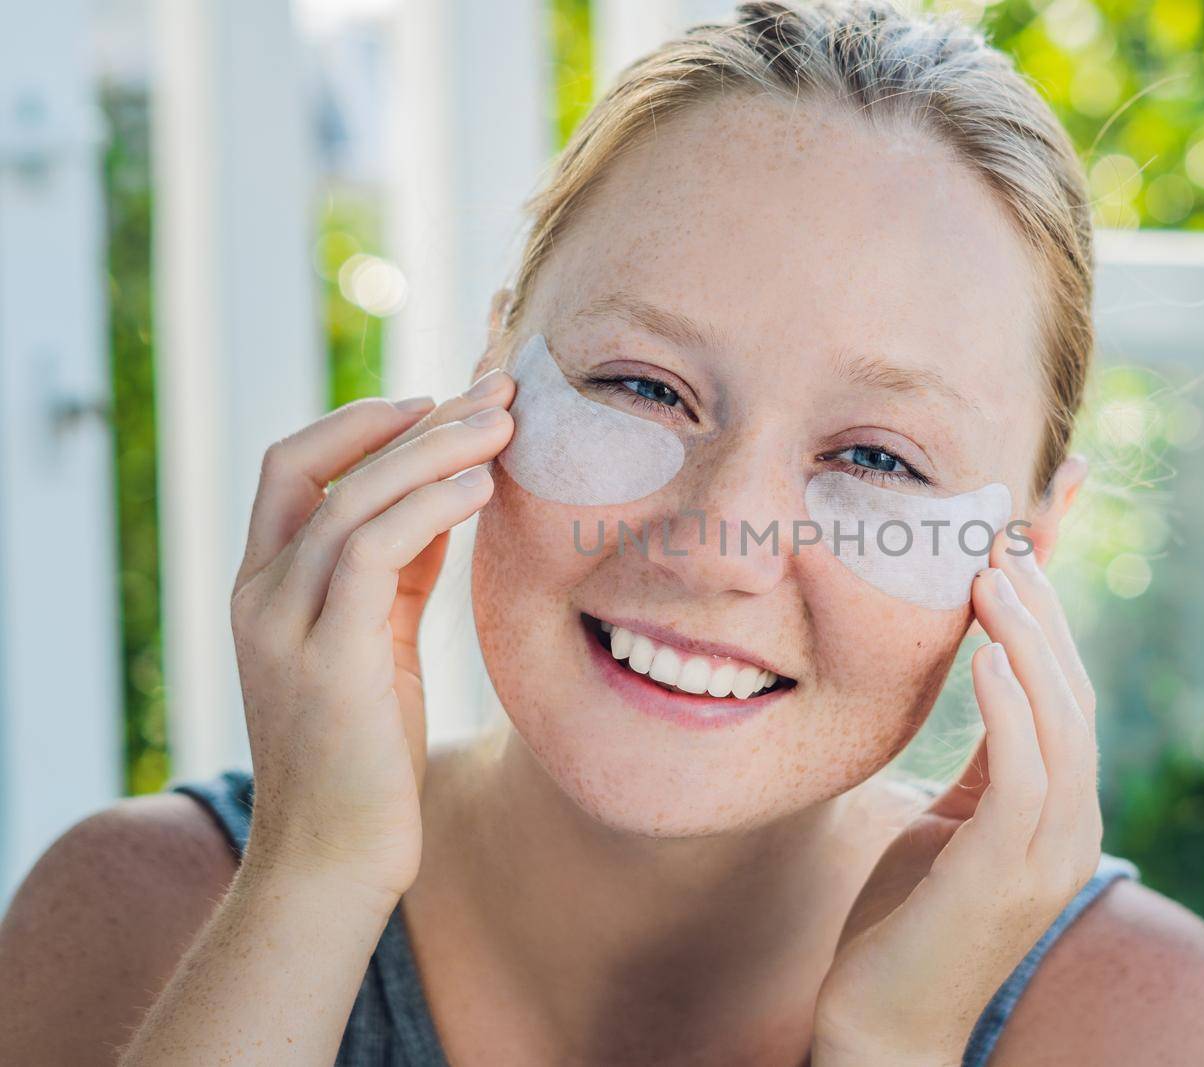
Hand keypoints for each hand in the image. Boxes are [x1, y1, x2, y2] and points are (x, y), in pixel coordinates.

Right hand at [229, 370, 515, 900]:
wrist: (335, 858)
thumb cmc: (366, 754)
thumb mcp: (378, 644)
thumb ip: (396, 574)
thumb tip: (448, 500)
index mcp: (266, 588)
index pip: (295, 469)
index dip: (366, 425)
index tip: (445, 404)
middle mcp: (259, 595)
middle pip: (316, 465)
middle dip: (411, 419)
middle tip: (494, 390)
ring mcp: (281, 624)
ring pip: (348, 497)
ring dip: (431, 450)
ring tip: (503, 425)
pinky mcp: (324, 657)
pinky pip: (369, 548)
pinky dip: (427, 505)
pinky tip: (482, 488)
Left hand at [811, 541, 1102, 1065]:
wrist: (881, 1024)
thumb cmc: (907, 919)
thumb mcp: (950, 823)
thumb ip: (982, 764)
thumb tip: (986, 683)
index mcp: (1059, 816)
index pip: (1068, 703)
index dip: (1046, 630)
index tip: (1011, 561)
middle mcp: (1071, 833)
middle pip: (1074, 702)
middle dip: (1041, 620)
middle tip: (1001, 549)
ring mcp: (1047, 859)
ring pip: (1060, 728)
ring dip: (1027, 645)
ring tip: (991, 580)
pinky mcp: (1005, 875)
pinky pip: (1023, 775)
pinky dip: (1010, 708)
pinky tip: (985, 655)